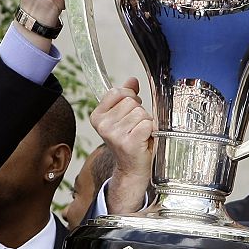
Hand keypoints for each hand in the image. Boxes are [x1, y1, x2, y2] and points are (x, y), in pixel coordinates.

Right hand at [90, 77, 153, 213]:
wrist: (132, 168)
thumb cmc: (130, 141)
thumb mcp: (123, 117)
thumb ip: (127, 96)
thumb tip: (132, 80)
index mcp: (97, 116)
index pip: (117, 92)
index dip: (129, 98)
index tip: (130, 111)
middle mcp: (103, 125)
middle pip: (132, 102)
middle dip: (140, 112)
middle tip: (136, 128)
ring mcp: (115, 134)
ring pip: (141, 113)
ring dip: (146, 123)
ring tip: (140, 135)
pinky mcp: (129, 142)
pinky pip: (148, 124)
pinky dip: (151, 131)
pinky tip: (145, 140)